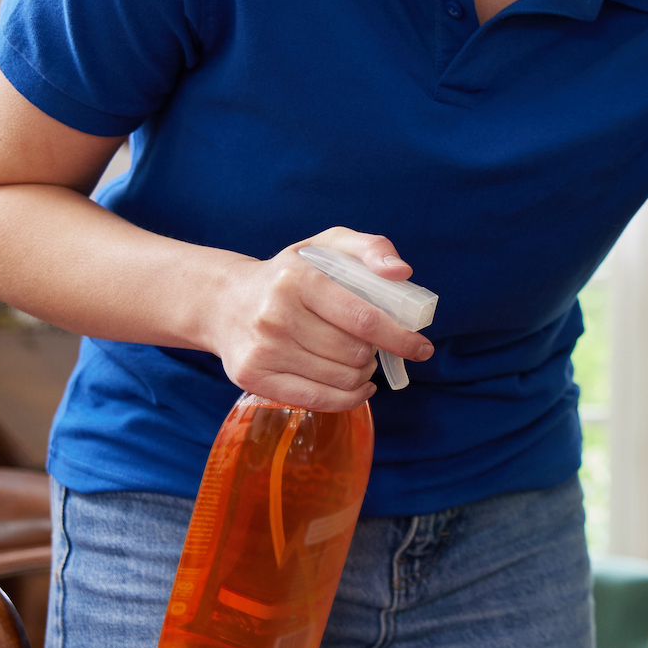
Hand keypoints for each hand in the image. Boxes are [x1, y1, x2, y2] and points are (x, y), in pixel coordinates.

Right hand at [209, 227, 433, 409]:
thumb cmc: (290, 274)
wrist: (226, 302)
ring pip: (340, 379)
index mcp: (298, 278)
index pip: (362, 317)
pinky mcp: (253, 376)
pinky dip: (348, 398)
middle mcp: (276, 314)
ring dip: (362, 375)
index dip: (398, 337)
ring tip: (358, 361)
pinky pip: (317, 400)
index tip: (421, 347)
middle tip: (373, 347)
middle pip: (353, 353)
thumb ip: (371, 248)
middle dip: (375, 354)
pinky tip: (357, 387)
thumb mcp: (328, 246)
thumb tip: (402, 272)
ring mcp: (262, 349)